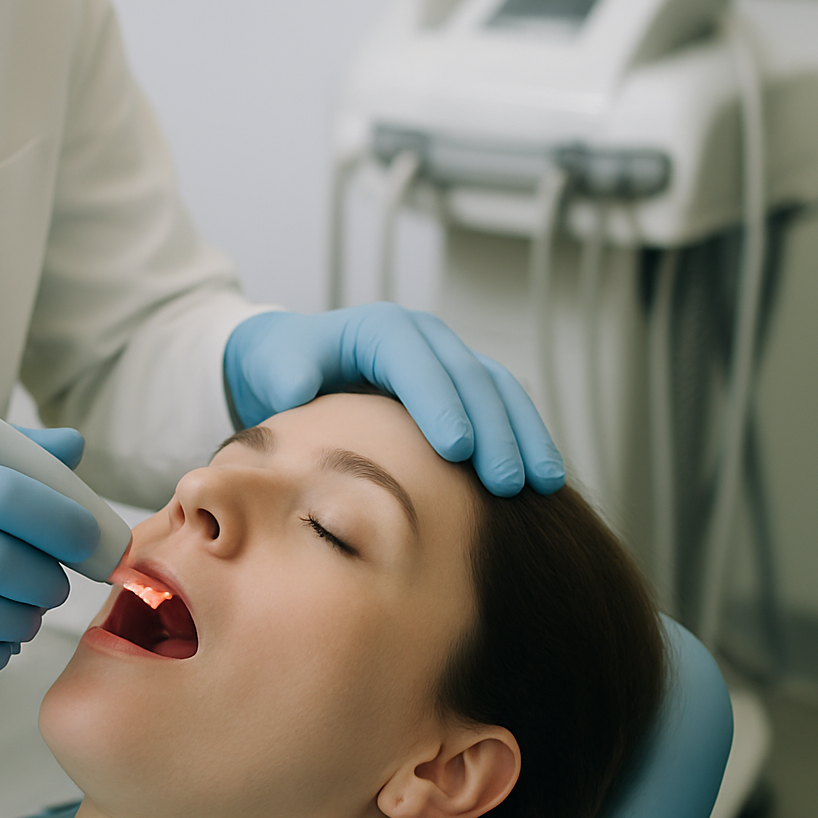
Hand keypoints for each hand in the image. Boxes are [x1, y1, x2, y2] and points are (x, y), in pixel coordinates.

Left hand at [223, 305, 563, 495]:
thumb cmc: (279, 369)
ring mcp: (449, 363)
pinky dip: (522, 442)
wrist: (288, 369)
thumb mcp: (273, 367)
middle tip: (508, 482)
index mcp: (382, 330)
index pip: (418, 364)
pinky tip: (540, 486)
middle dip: (495, 430)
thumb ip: (285, 375)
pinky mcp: (461, 392)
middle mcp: (425, 340)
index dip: (441, 405)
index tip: (457, 450)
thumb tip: (298, 386)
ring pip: (501, 393)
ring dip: (525, 436)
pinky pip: (502, 411)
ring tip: (544, 485)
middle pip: (471, 378)